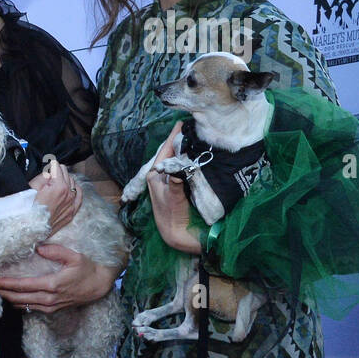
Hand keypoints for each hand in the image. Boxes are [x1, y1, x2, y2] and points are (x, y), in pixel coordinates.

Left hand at [0, 243, 119, 312]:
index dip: (4, 284)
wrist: (99, 286)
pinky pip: (30, 308)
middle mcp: (48, 299)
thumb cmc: (87, 269)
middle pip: (18, 298)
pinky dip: (18, 304)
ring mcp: (50, 306)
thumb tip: (38, 247)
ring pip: (23, 305)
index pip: (22, 285)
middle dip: (0, 292)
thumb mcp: (75, 257)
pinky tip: (10, 299)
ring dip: (7, 299)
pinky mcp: (52, 310)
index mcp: (52, 285)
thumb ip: (56, 251)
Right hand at [30, 160, 81, 234]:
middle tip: (50, 173)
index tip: (47, 166)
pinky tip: (73, 187)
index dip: (50, 165)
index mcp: (59, 186)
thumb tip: (51, 170)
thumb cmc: (27, 208)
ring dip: (66, 179)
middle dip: (58, 171)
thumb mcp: (32, 186)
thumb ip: (44, 175)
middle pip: (66, 174)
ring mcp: (71, 205)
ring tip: (58, 180)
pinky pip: (79, 197)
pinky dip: (76, 190)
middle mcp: (69, 195)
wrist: (28, 229)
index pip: (58, 167)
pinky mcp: (71, 213)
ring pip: (73, 184)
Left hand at [146, 122, 201, 253]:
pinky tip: (203, 153)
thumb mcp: (173, 199)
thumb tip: (179, 172)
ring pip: (180, 159)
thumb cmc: (172, 216)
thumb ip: (175, 184)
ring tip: (201, 136)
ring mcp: (172, 179)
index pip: (165, 150)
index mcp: (155, 175)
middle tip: (196, 126)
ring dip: (189, 149)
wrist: (179, 234)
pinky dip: (194, 160)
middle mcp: (162, 175)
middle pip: (173, 153)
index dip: (174, 136)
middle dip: (183, 140)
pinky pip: (187, 167)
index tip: (182, 123)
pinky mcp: (182, 185)